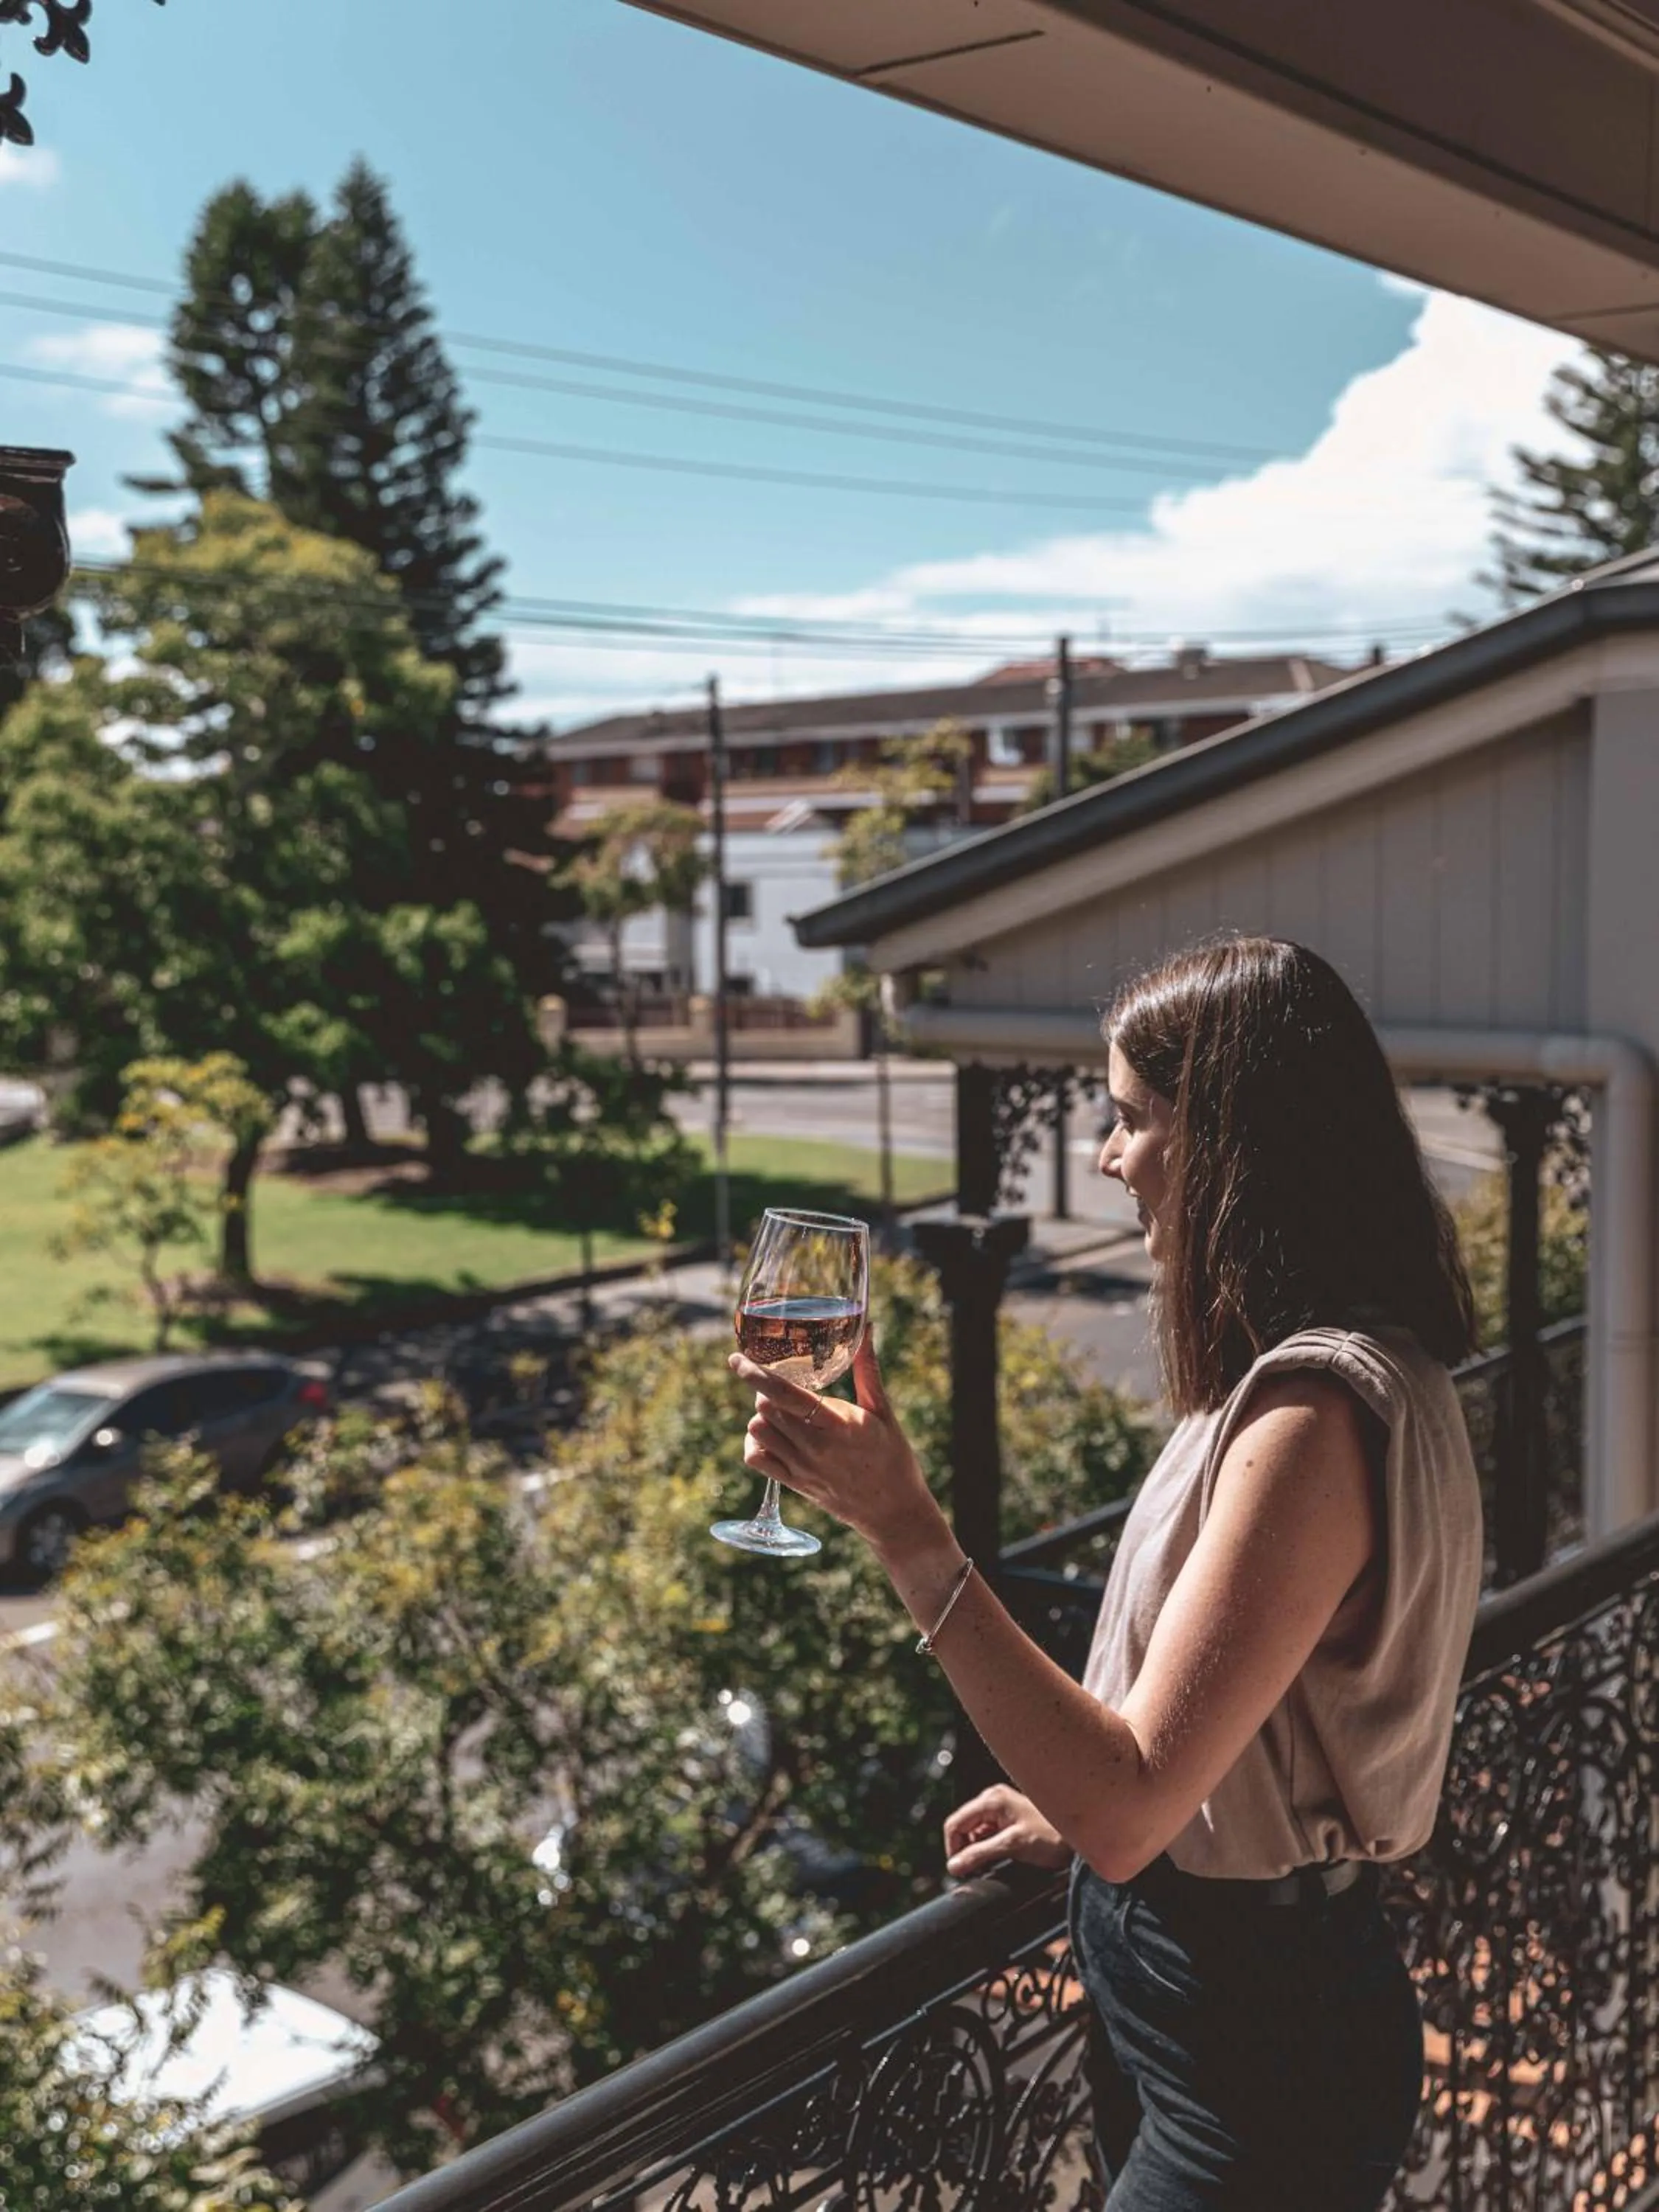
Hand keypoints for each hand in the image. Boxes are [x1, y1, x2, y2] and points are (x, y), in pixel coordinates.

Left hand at [729, 1332, 946, 1559]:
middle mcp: (814, 1447)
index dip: (756, 1374)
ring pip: (757, 1432)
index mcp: (837, 1424)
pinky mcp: (795, 1484)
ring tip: (782, 1411)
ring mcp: (801, 1468)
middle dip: (765, 1391)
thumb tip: (868, 1326)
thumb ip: (867, 1368)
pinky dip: (756, 1443)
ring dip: (762, 1415)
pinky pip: (756, 1459)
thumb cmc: (893, 1456)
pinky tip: (773, 1436)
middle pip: (764, 1409)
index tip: (737, 1359)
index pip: (784, 1394)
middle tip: (782, 1386)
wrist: (893, 1511)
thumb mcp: (882, 1410)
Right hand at [942, 1785, 1070, 1878]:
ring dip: (975, 1850)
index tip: (959, 1870)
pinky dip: (984, 1848)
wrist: (1077, 1839)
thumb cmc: (1051, 1837)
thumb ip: (980, 1854)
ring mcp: (999, 1807)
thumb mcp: (1012, 1846)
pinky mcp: (1005, 1818)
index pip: (955, 1823)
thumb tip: (953, 1866)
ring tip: (989, 1865)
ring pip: (972, 1832)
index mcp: (991, 1799)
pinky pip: (984, 1833)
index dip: (953, 1848)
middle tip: (974, 1871)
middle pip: (962, 1826)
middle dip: (964, 1850)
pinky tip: (995, 1858)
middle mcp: (992, 1798)